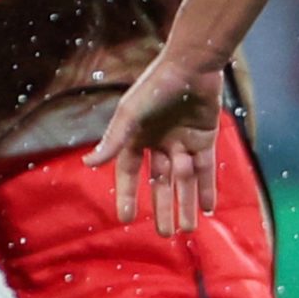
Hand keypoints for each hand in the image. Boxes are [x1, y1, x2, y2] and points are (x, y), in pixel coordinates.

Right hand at [83, 50, 226, 236]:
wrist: (193, 63)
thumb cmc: (157, 84)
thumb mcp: (131, 113)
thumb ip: (114, 140)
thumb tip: (90, 163)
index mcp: (137, 136)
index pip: (129, 172)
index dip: (127, 194)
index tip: (125, 218)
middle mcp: (159, 141)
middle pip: (160, 181)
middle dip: (162, 207)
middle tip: (165, 234)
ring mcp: (183, 140)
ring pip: (184, 179)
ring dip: (186, 203)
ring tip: (188, 229)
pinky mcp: (205, 136)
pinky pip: (206, 168)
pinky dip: (206, 187)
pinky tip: (208, 208)